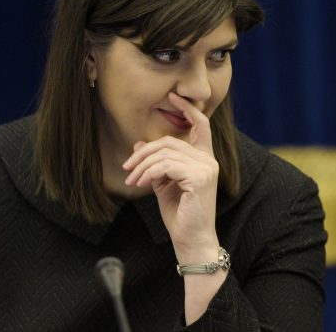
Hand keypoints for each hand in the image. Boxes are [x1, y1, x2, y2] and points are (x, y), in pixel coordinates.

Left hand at [123, 92, 219, 261]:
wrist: (191, 240)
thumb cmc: (179, 214)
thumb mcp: (163, 184)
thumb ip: (155, 164)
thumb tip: (138, 144)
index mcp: (204, 159)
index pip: (201, 125)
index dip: (188, 109)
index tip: (172, 96)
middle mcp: (209, 160)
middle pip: (169, 141)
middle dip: (144, 153)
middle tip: (127, 167)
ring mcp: (206, 168)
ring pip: (165, 154)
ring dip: (142, 166)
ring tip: (132, 180)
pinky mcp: (200, 178)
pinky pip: (166, 166)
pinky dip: (149, 173)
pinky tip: (141, 184)